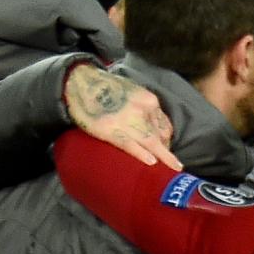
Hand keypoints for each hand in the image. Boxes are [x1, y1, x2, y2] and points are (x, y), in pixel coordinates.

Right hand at [63, 61, 182, 170]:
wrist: (83, 81)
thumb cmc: (107, 88)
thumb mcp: (133, 93)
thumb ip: (144, 108)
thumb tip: (151, 126)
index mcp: (150, 101)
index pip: (165, 127)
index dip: (167, 142)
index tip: (166, 151)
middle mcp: (144, 110)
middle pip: (162, 136)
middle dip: (166, 153)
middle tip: (170, 167)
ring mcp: (128, 120)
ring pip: (151, 143)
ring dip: (162, 158)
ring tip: (168, 172)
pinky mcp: (111, 130)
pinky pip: (131, 145)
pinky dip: (143, 155)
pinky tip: (152, 163)